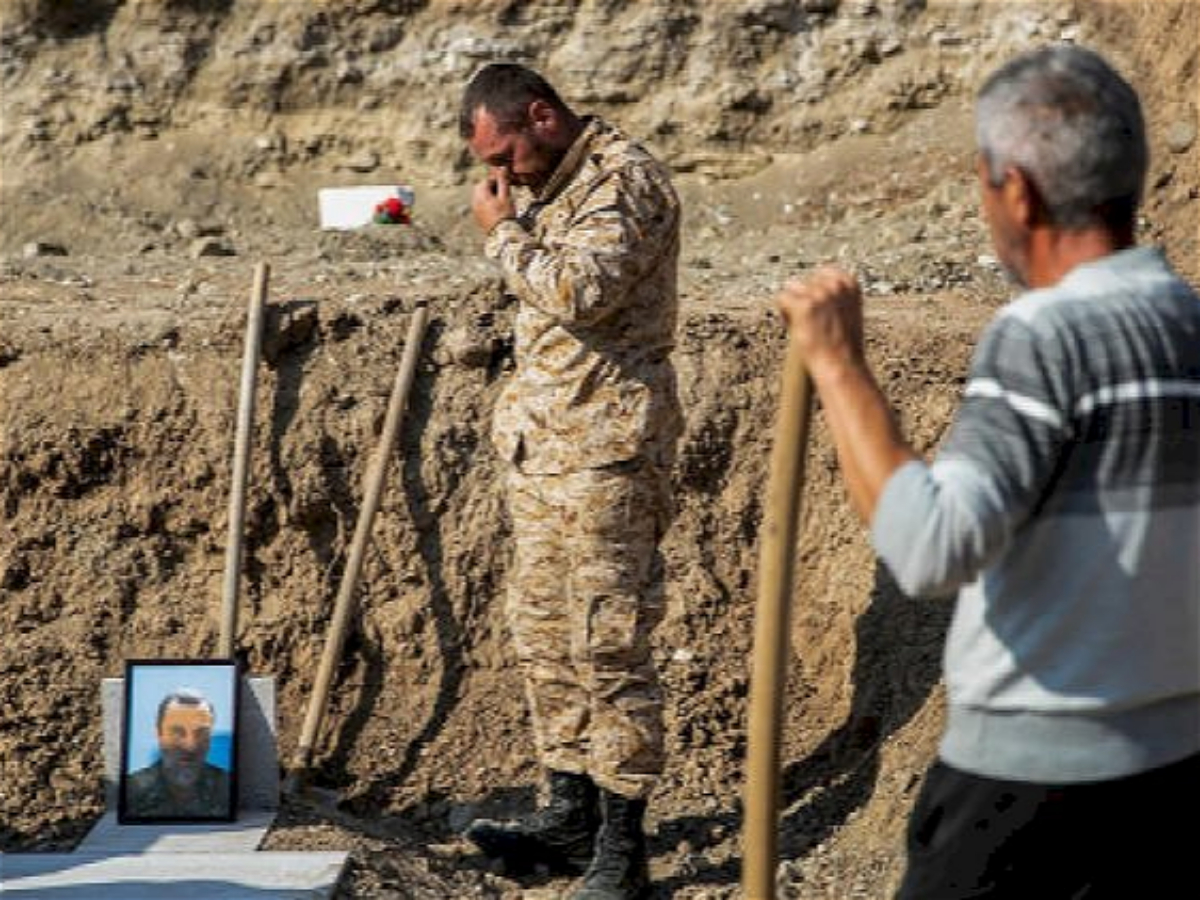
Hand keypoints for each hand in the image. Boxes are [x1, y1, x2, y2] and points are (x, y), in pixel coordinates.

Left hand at [471, 168, 515, 233]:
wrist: (501, 235)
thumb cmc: (505, 214)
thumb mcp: (506, 196)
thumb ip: (503, 181)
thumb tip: (502, 167)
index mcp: (480, 193)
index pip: (487, 180)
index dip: (498, 181)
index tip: (507, 186)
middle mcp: (474, 200)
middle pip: (482, 188)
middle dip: (492, 188)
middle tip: (504, 194)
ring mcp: (475, 209)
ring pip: (481, 197)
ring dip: (489, 196)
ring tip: (501, 202)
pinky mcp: (477, 217)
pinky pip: (480, 206)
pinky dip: (487, 204)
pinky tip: (496, 210)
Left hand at [775, 266, 865, 380]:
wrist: (842, 367)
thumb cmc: (844, 347)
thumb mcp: (848, 312)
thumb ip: (834, 296)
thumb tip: (814, 286)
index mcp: (849, 282)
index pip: (821, 274)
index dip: (815, 293)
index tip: (821, 313)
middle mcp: (835, 284)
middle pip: (803, 282)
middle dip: (803, 301)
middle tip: (813, 325)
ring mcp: (819, 294)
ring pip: (791, 290)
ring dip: (793, 308)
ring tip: (806, 327)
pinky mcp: (804, 305)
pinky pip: (781, 299)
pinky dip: (784, 315)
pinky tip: (796, 329)